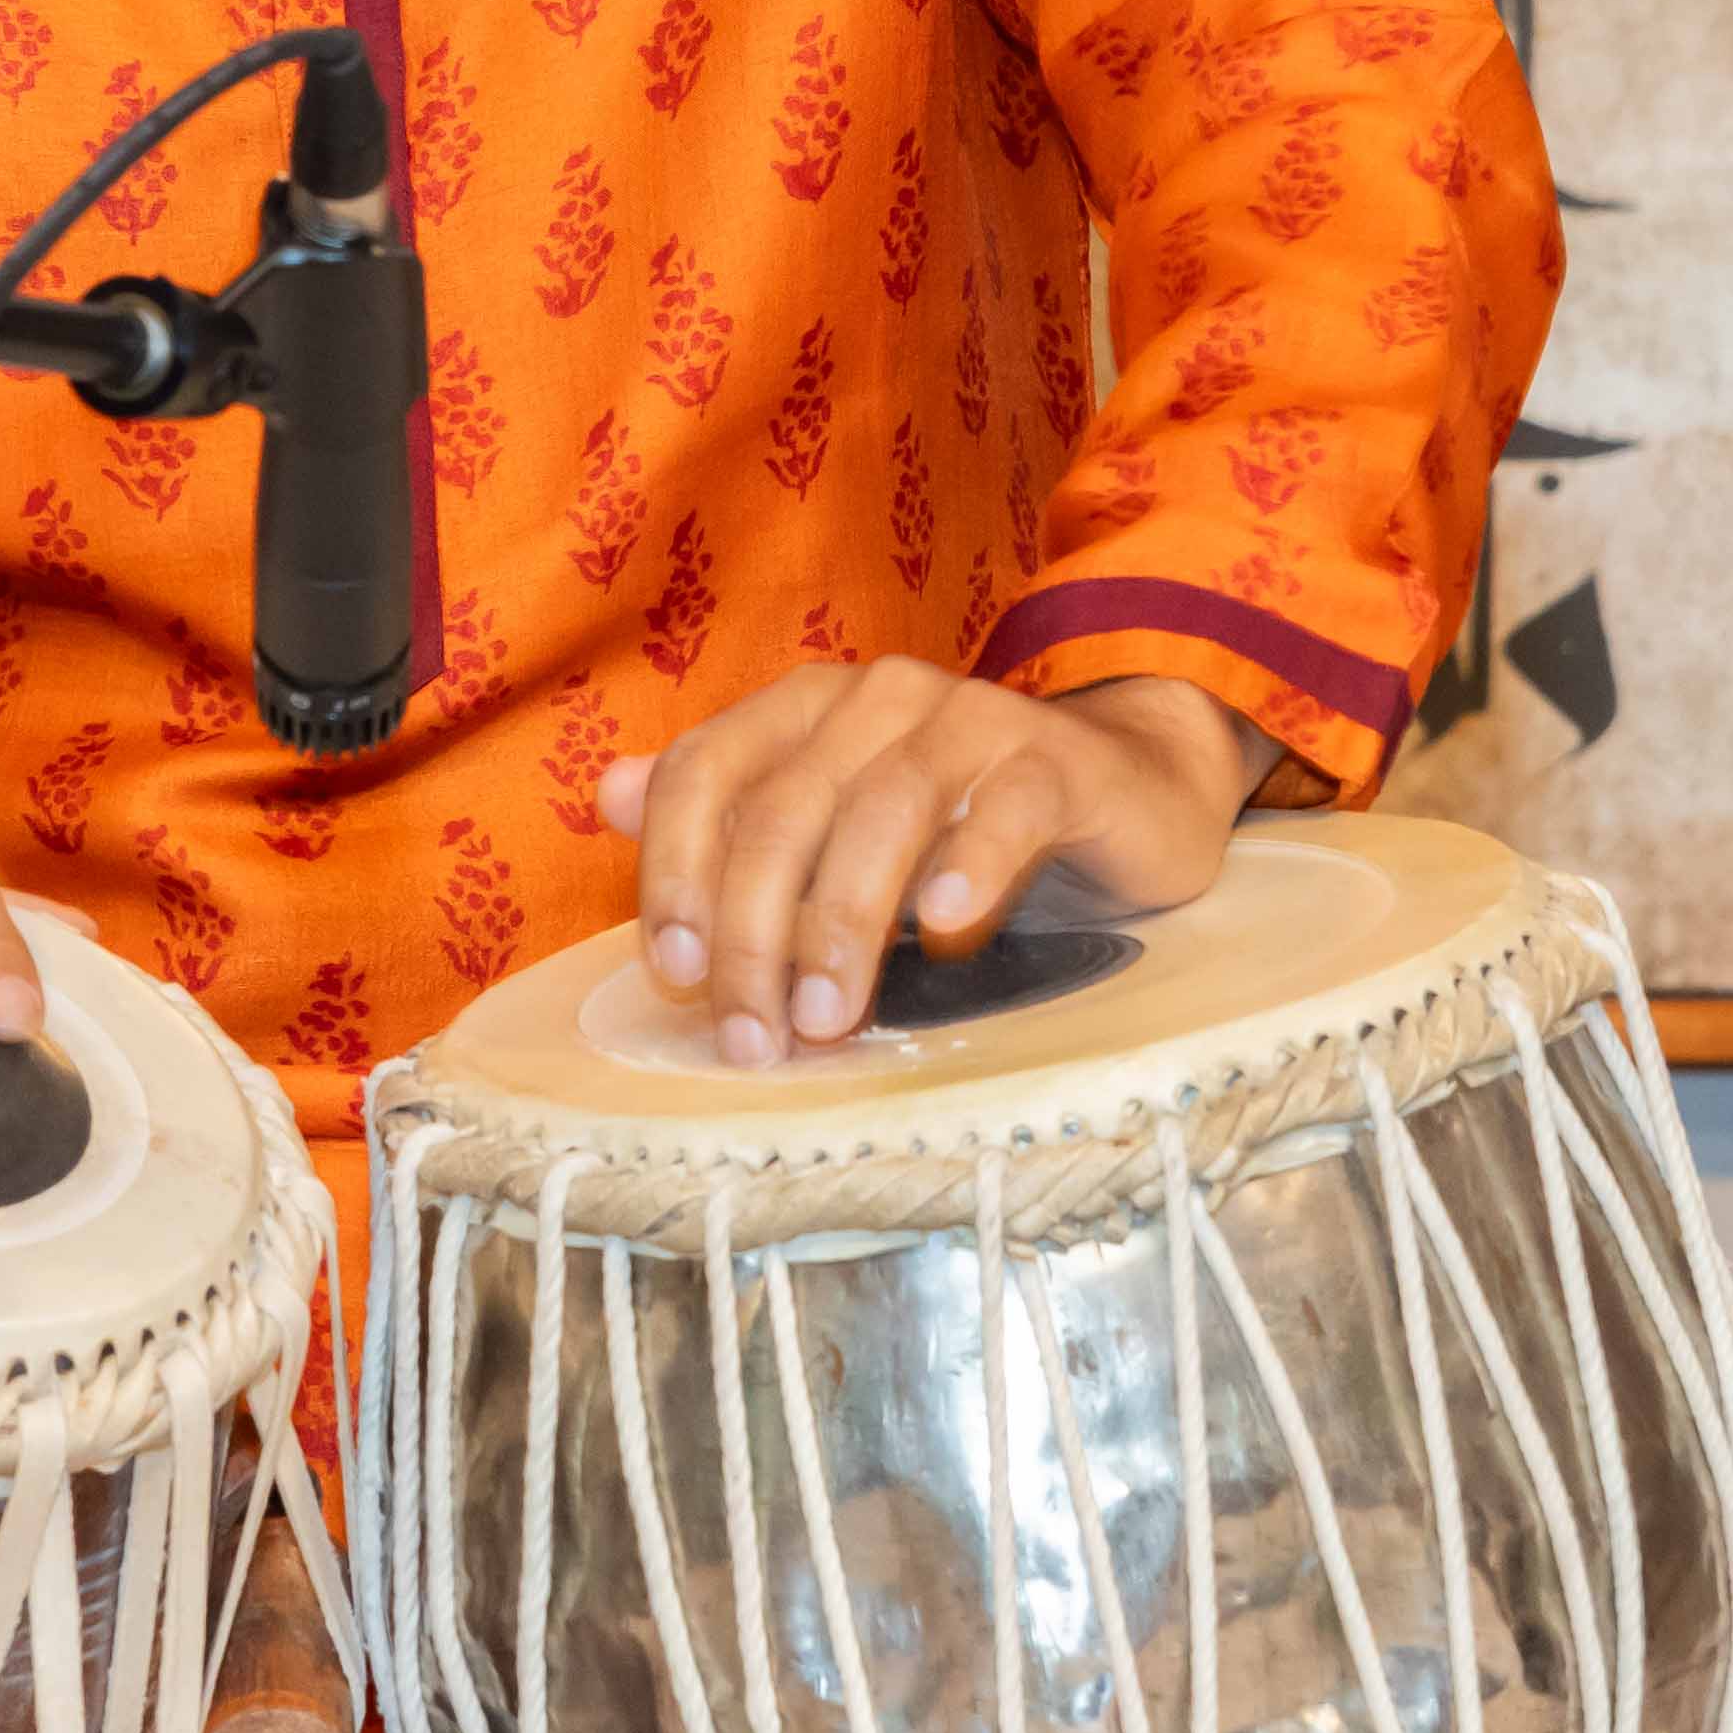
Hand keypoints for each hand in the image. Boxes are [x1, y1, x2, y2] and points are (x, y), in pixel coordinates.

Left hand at [591, 660, 1272, 1067]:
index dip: (675, 870)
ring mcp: (969, 719)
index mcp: (802, 707)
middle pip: (785, 810)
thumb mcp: (833, 825)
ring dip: (846, 922)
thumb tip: (608, 796)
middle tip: (756, 1035)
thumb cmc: (956, 824)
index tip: (673, 974)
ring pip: (882, 811)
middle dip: (755, 930)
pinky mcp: (1057, 762)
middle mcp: (874, 697)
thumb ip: (728, 816)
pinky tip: (946, 931)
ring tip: (831, 1018)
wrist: (1123, 789)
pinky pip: (1005, 810)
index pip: (704, 772)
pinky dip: (969, 868)